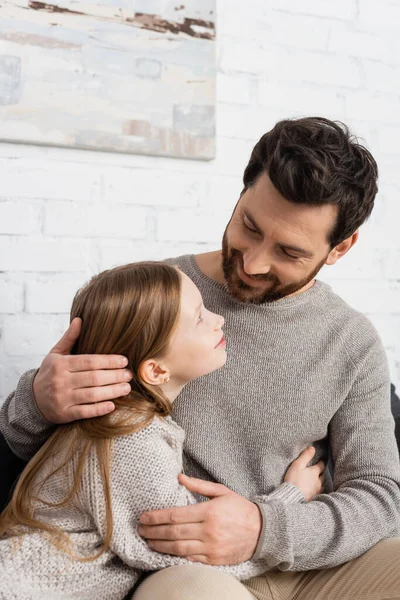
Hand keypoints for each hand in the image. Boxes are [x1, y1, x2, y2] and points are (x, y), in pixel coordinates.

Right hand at [33, 318, 131, 423]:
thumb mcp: (56, 354)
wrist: (33, 399)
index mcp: (60, 364)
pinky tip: (112, 405)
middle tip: (129, 375)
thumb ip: (69, 338)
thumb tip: (80, 320)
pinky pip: (85, 412)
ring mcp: (62, 398)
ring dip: (112, 392)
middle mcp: (61, 381)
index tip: (124, 361)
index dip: (109, 361)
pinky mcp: (64, 414)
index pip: (89, 361)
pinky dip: (99, 409)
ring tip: (126, 388)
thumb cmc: (50, 373)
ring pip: (92, 395)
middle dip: (114, 376)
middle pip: (94, 378)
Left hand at [138, 474, 261, 564]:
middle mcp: (208, 531)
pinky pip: (190, 559)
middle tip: (141, 530)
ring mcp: (211, 548)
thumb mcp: (221, 491)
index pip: (175, 515)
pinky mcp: (214, 561)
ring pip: (178, 548)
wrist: (262, 531)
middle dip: (154, 532)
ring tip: (148, 541)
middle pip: (173, 533)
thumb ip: (198, 485)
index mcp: (209, 512)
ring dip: (160, 546)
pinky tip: (165, 552)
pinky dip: (175, 556)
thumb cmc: (240, 508)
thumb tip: (179, 477)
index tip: (144, 517)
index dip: (157, 517)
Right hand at [284, 446, 324, 500]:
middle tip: (320, 471)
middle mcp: (318, 482)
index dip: (321, 462)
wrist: (292, 498)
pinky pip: (319, 493)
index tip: (321, 460)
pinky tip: (315, 492)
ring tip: (319, 481)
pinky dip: (318, 491)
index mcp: (314, 472)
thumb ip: (305, 456)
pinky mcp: (314, 498)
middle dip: (322, 472)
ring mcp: (317, 491)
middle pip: (323, 476)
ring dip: (321, 482)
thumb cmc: (294, 480)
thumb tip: (312, 448)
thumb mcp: (297, 465)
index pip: (321, 465)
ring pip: (322, 485)